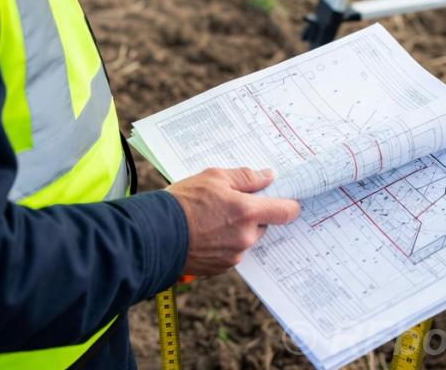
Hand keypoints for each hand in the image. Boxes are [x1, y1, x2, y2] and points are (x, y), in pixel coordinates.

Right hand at [166, 167, 300, 276]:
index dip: (289, 205)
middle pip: (263, 224)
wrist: (155, 235)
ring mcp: (234, 255)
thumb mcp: (215, 177)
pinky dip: (224, 243)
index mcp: (248, 212)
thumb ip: (246, 177)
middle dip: (252, 214)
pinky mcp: (221, 268)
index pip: (285, 212)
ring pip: (246, 238)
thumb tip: (268, 176)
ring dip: (237, 229)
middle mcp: (245, 237)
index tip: (289, 200)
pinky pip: (232, 251)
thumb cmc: (183, 202)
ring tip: (211, 217)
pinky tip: (206, 232)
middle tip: (230, 203)